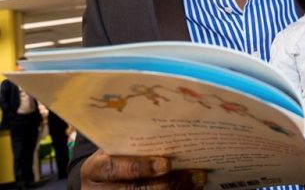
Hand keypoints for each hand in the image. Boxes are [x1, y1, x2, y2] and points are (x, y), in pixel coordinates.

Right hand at [80, 149, 207, 188]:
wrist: (101, 180)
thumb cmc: (115, 154)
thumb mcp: (116, 146)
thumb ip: (134, 142)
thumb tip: (173, 131)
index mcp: (95, 169)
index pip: (116, 169)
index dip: (141, 167)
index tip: (167, 163)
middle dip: (169, 183)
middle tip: (195, 173)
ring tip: (198, 179)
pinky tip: (192, 188)